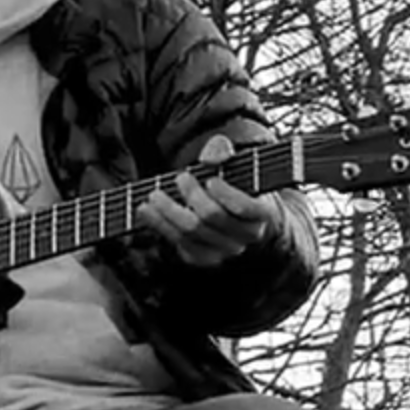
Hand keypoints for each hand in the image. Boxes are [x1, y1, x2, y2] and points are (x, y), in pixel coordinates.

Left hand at [138, 134, 279, 268]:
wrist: (236, 211)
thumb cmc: (236, 183)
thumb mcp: (235, 161)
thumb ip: (224, 151)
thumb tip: (210, 157)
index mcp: (261, 213)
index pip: (244, 207)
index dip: (225, 194)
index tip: (210, 180)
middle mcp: (245, 236)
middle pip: (211, 217)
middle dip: (192, 196)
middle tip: (180, 178)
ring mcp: (225, 250)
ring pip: (192, 233)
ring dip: (168, 212)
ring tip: (153, 195)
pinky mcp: (204, 257)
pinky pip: (180, 244)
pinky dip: (161, 227)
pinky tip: (147, 212)